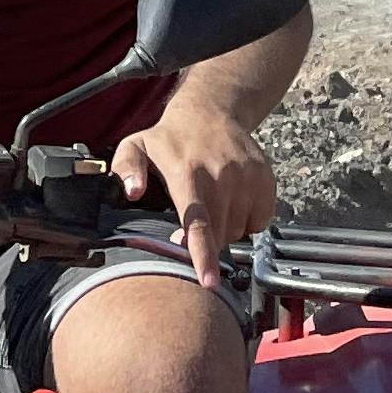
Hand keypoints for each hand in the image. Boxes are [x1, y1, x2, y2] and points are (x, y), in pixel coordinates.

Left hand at [110, 101, 277, 284]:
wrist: (212, 111)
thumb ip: (126, 168)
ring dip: (226, 229)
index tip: (208, 281)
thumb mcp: (136, 146)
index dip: (203, 255)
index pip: (199, 223)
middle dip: (207, 242)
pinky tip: (231, 201)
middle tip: (192, 223)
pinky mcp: (265, 178)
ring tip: (212, 204)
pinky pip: (260, 220)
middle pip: (220, 234)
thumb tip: (132, 191)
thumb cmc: (169, 138)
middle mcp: (222, 176)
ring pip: (240, 230)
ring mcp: (247, 177)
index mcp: (188, 174)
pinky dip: (247, 220)